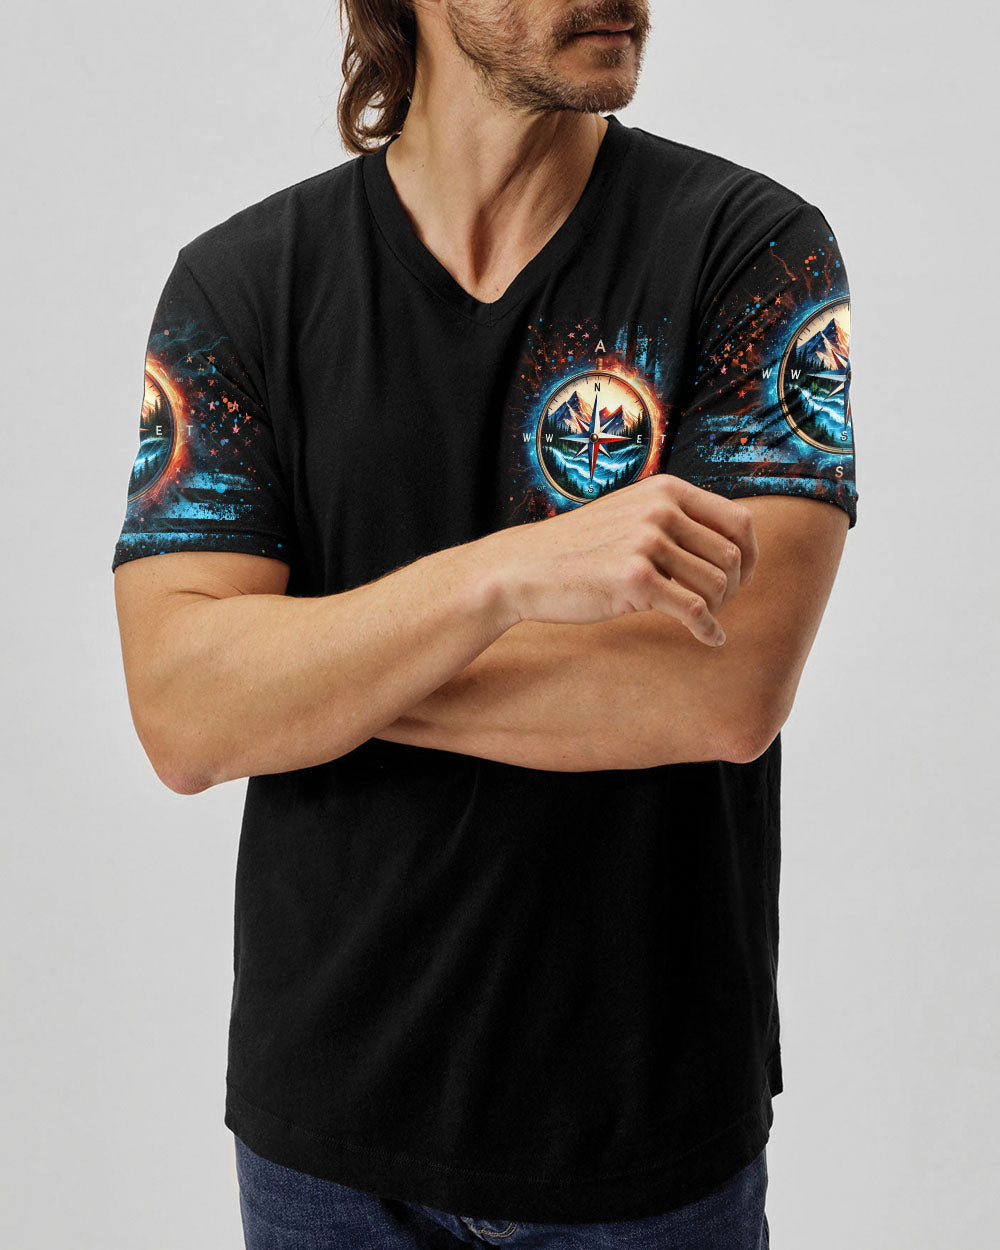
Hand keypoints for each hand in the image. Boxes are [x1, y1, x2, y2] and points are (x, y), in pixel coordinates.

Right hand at [484, 475, 758, 645]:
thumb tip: (730, 546)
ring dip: (718, 609)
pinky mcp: (635, 579)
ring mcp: (647, 543)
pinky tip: (709, 640)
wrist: (525, 568)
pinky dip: (709, 631)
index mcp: (666, 490)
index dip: (750, 555)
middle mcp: (661, 510)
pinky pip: (695, 611)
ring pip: (717, 585)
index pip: (739, 521)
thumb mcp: (630, 514)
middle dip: (733, 588)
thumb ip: (674, 518)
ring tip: (701, 619)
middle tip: (715, 605)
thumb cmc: (580, 548)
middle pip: (731, 557)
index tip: (742, 578)